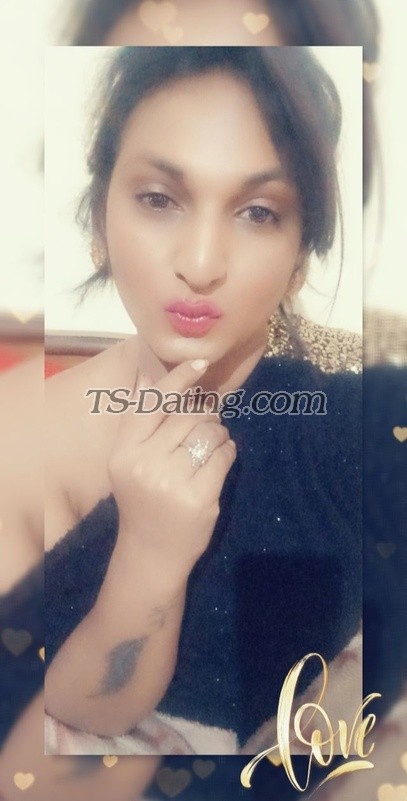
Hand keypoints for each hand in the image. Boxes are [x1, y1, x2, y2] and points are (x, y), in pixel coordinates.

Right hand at [108, 359, 236, 580]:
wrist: (151, 552)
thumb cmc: (141, 499)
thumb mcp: (128, 462)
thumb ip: (138, 422)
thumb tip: (146, 379)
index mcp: (124, 452)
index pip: (153, 404)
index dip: (178, 379)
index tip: (200, 362)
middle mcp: (144, 464)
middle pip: (187, 417)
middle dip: (204, 415)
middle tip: (208, 423)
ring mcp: (172, 482)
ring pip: (208, 433)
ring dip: (218, 433)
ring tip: (213, 444)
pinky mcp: (200, 497)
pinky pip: (223, 456)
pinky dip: (227, 451)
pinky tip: (221, 459)